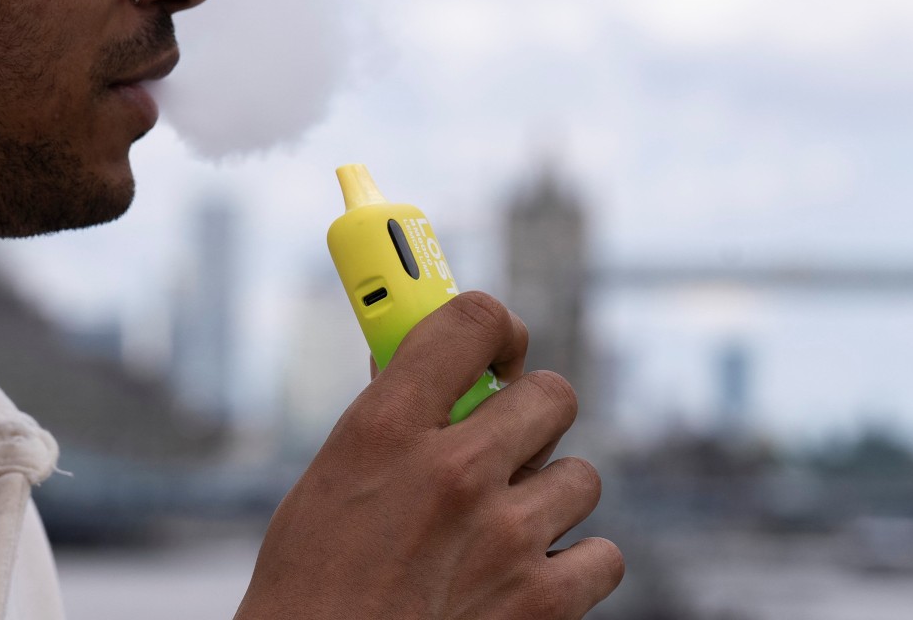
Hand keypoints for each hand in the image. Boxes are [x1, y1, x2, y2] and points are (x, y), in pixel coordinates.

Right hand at [235, 291, 623, 618]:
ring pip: (581, 477)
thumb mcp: (329, 485)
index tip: (498, 347)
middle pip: (551, 393)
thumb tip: (414, 362)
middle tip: (506, 442)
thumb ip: (385, 420)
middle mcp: (454, 472)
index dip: (496, 326)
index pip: (472, 321)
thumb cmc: (310, 591)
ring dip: (548, 498)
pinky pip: (602, 555)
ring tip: (502, 529)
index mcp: (386, 430)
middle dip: (531, 414)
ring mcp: (506, 538)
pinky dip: (573, 566)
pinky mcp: (543, 603)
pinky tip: (529, 576)